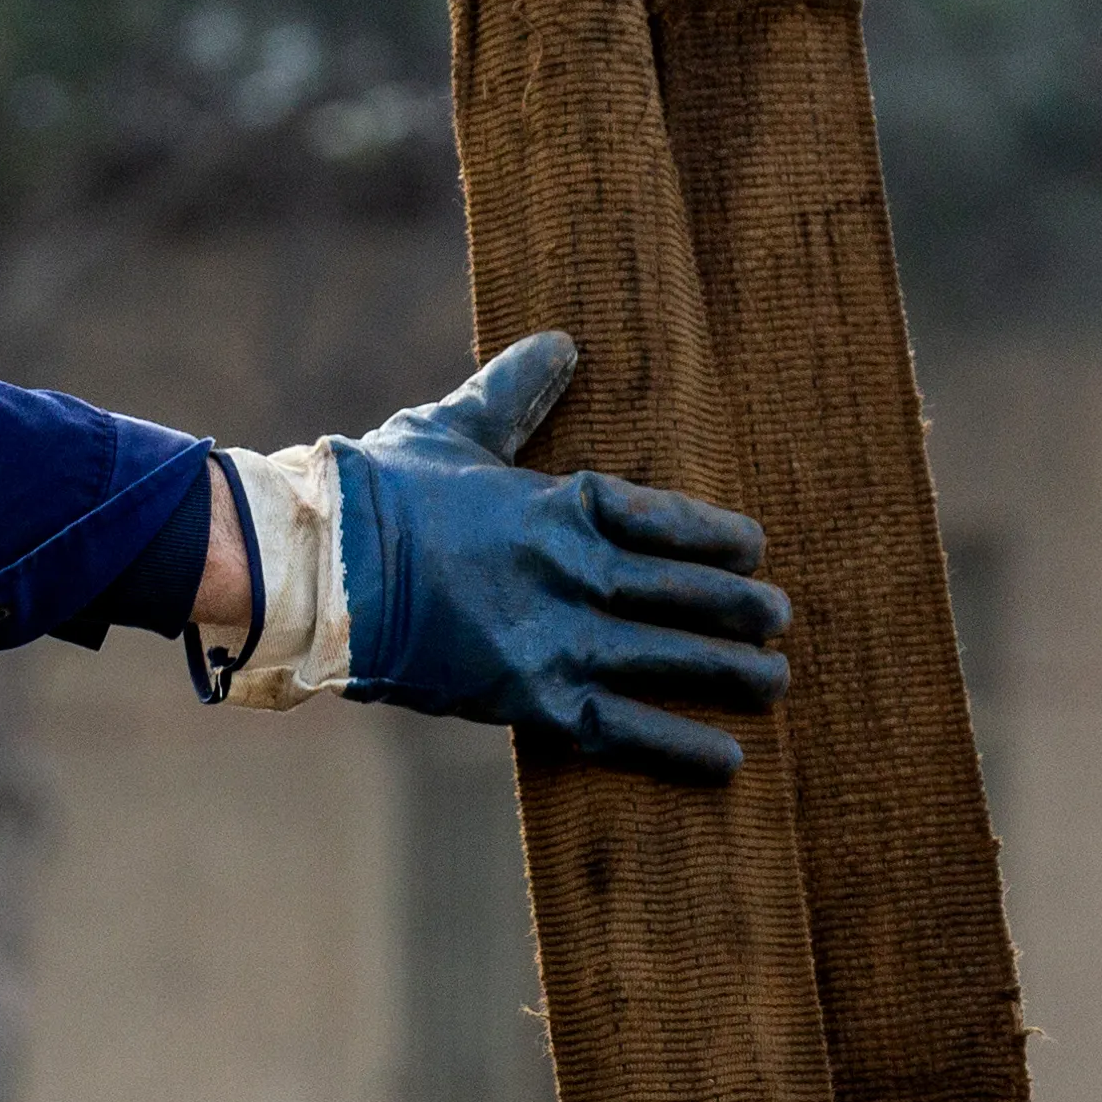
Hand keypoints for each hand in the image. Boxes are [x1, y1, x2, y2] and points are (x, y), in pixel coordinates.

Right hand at [331, 334, 790, 776]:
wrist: (321, 568)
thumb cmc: (379, 492)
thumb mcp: (454, 429)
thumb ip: (514, 393)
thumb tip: (562, 342)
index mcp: (563, 503)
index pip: (668, 519)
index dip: (719, 538)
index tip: (754, 548)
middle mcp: (577, 570)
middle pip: (687, 592)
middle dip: (743, 608)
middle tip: (780, 618)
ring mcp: (560, 637)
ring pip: (673, 658)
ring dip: (731, 671)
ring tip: (774, 680)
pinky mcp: (532, 697)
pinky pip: (627, 727)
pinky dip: (683, 745)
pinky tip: (730, 758)